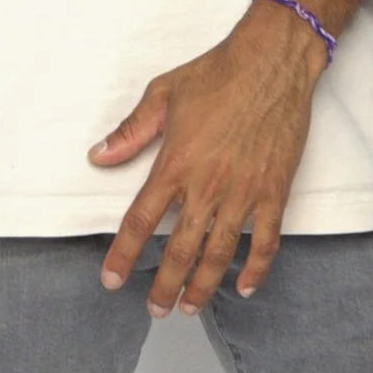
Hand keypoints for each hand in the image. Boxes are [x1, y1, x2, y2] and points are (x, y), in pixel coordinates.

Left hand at [88, 0, 323, 314]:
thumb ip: (130, 132)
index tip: (112, 279)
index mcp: (174, 165)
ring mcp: (243, 193)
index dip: (123, 255)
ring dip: (202, 286)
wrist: (272, 63)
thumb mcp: (162, 96)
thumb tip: (98, 156)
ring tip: (190, 307)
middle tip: (155, 309)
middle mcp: (207, 187)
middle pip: (178, 250)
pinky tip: (244, 286)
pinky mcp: (274, 192)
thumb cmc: (217, 74)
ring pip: (219, 254)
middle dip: (164, 286)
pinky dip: (256, 268)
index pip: (140, 222)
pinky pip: (265, 241)